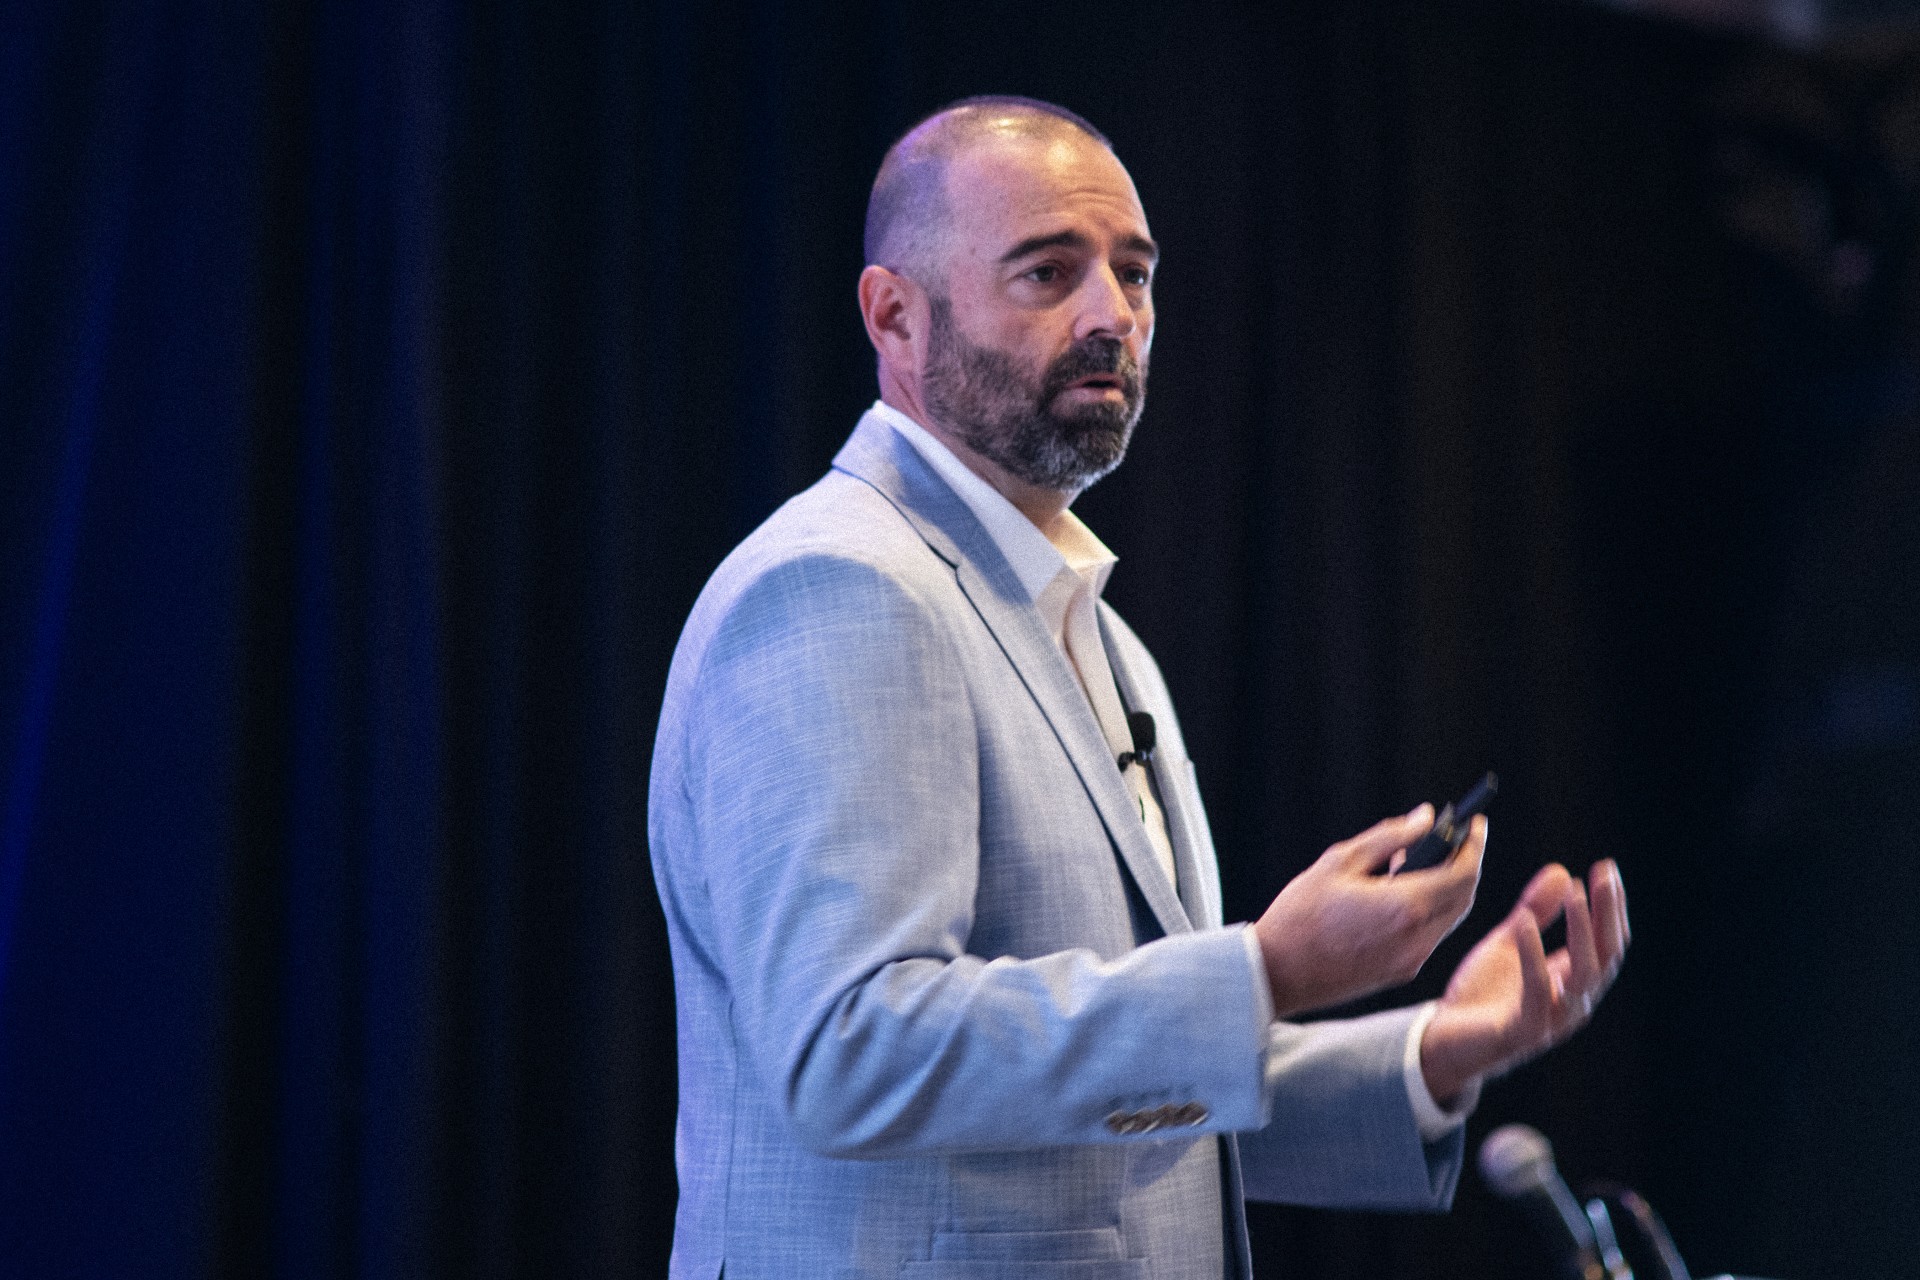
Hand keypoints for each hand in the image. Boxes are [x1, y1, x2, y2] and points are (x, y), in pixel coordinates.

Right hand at [1253, 805, 1484, 1018]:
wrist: (1278, 972)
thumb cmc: (1301, 913)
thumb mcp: (1340, 862)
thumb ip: (1389, 837)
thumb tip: (1425, 817)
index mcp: (1406, 905)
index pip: (1463, 872)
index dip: (1474, 845)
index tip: (1476, 823)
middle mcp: (1418, 937)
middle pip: (1464, 896)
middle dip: (1466, 864)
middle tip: (1455, 839)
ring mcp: (1412, 960)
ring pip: (1449, 918)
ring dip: (1448, 888)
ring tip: (1420, 862)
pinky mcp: (1401, 973)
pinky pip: (1431, 936)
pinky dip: (1430, 909)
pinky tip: (1403, 893)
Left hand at [1419, 859, 1629, 1104]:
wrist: (1443, 1039)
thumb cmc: (1481, 994)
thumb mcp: (1508, 942)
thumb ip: (1535, 911)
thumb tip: (1563, 872)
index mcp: (1574, 982)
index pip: (1608, 942)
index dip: (1611, 906)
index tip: (1608, 867)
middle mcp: (1573, 1003)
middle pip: (1607, 955)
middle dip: (1608, 912)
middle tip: (1604, 874)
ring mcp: (1553, 1019)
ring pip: (1584, 975)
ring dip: (1581, 930)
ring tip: (1574, 892)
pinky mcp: (1524, 1031)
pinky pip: (1537, 992)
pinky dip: (1533, 955)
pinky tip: (1523, 921)